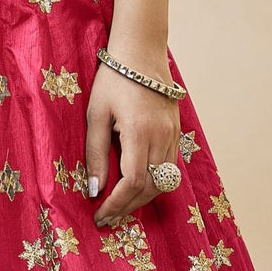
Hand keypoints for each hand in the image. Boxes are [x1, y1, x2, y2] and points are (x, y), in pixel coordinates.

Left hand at [83, 54, 181, 227]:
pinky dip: (155, 183)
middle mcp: (162, 136)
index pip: (133, 182)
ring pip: (164, 181)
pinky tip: (137, 187)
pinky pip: (170, 167)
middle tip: (108, 218)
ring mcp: (173, 134)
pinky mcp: (177, 131)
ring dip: (143, 198)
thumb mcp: (96, 115)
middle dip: (129, 207)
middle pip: (151, 187)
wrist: (142, 52)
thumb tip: (94, 189)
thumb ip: (95, 154)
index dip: (117, 204)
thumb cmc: (113, 80)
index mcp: (140, 131)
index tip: (101, 216)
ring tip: (121, 207)